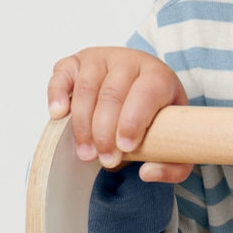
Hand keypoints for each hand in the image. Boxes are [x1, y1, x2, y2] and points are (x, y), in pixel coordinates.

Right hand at [47, 48, 192, 181]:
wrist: (140, 89)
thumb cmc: (157, 116)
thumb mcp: (175, 140)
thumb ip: (173, 165)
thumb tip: (147, 173)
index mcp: (158, 75)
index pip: (146, 93)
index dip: (133, 121)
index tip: (126, 148)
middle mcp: (128, 61)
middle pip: (112, 95)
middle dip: (105, 132)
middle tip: (106, 160)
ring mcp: (99, 59)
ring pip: (86, 89)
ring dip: (82, 125)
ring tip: (86, 153)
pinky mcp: (75, 63)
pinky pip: (61, 75)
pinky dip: (57, 94)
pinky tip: (58, 115)